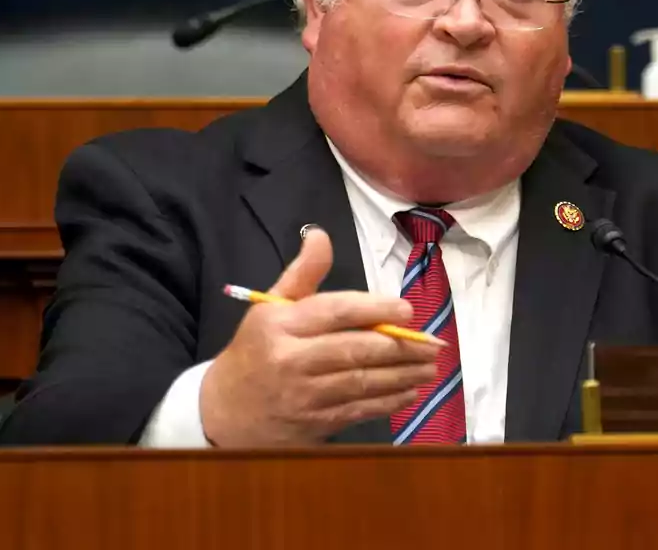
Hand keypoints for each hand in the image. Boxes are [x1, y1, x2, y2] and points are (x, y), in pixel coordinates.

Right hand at [200, 227, 438, 446]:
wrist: (224, 411)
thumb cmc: (256, 349)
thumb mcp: (270, 306)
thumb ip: (303, 273)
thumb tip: (321, 235)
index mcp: (280, 323)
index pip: (335, 311)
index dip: (375, 309)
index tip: (407, 310)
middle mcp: (291, 359)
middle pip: (355, 350)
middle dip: (400, 347)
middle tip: (433, 344)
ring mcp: (303, 395)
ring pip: (363, 382)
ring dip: (402, 375)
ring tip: (429, 367)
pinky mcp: (313, 423)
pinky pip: (359, 410)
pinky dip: (389, 402)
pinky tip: (409, 392)